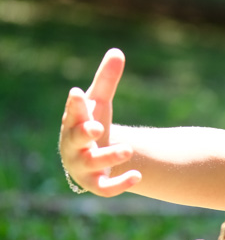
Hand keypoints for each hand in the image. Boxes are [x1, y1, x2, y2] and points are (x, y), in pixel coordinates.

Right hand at [59, 48, 140, 195]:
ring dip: (109, 155)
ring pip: (92, 163)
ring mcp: (83, 166)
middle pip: (74, 139)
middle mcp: (73, 145)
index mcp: (73, 123)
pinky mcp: (96, 184)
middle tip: (97, 127)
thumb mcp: (99, 102)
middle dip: (84, 133)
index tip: (77, 93)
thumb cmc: (92, 123)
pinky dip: (120, 184)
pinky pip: (105, 188)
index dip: (74, 105)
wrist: (89, 157)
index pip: (72, 112)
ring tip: (128, 148)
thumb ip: (107, 79)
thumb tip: (117, 51)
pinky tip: (138, 177)